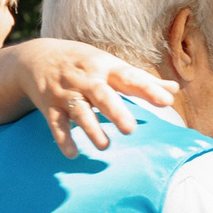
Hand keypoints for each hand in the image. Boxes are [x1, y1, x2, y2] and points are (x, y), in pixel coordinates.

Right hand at [16, 39, 177, 157]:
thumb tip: (174, 89)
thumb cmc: (85, 63)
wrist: (37, 57)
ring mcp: (67, 93)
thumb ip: (142, 79)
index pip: (129, 77)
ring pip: (79, 111)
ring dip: (91, 128)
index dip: (148, 89)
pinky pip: (56, 124)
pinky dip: (63, 139)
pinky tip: (73, 154)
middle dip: (115, 111)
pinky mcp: (50, 107)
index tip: (166, 101)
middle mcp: (86, 80)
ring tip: (105, 146)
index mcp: (105, 67)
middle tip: (131, 129)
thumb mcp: (111, 64)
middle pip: (102, 94)